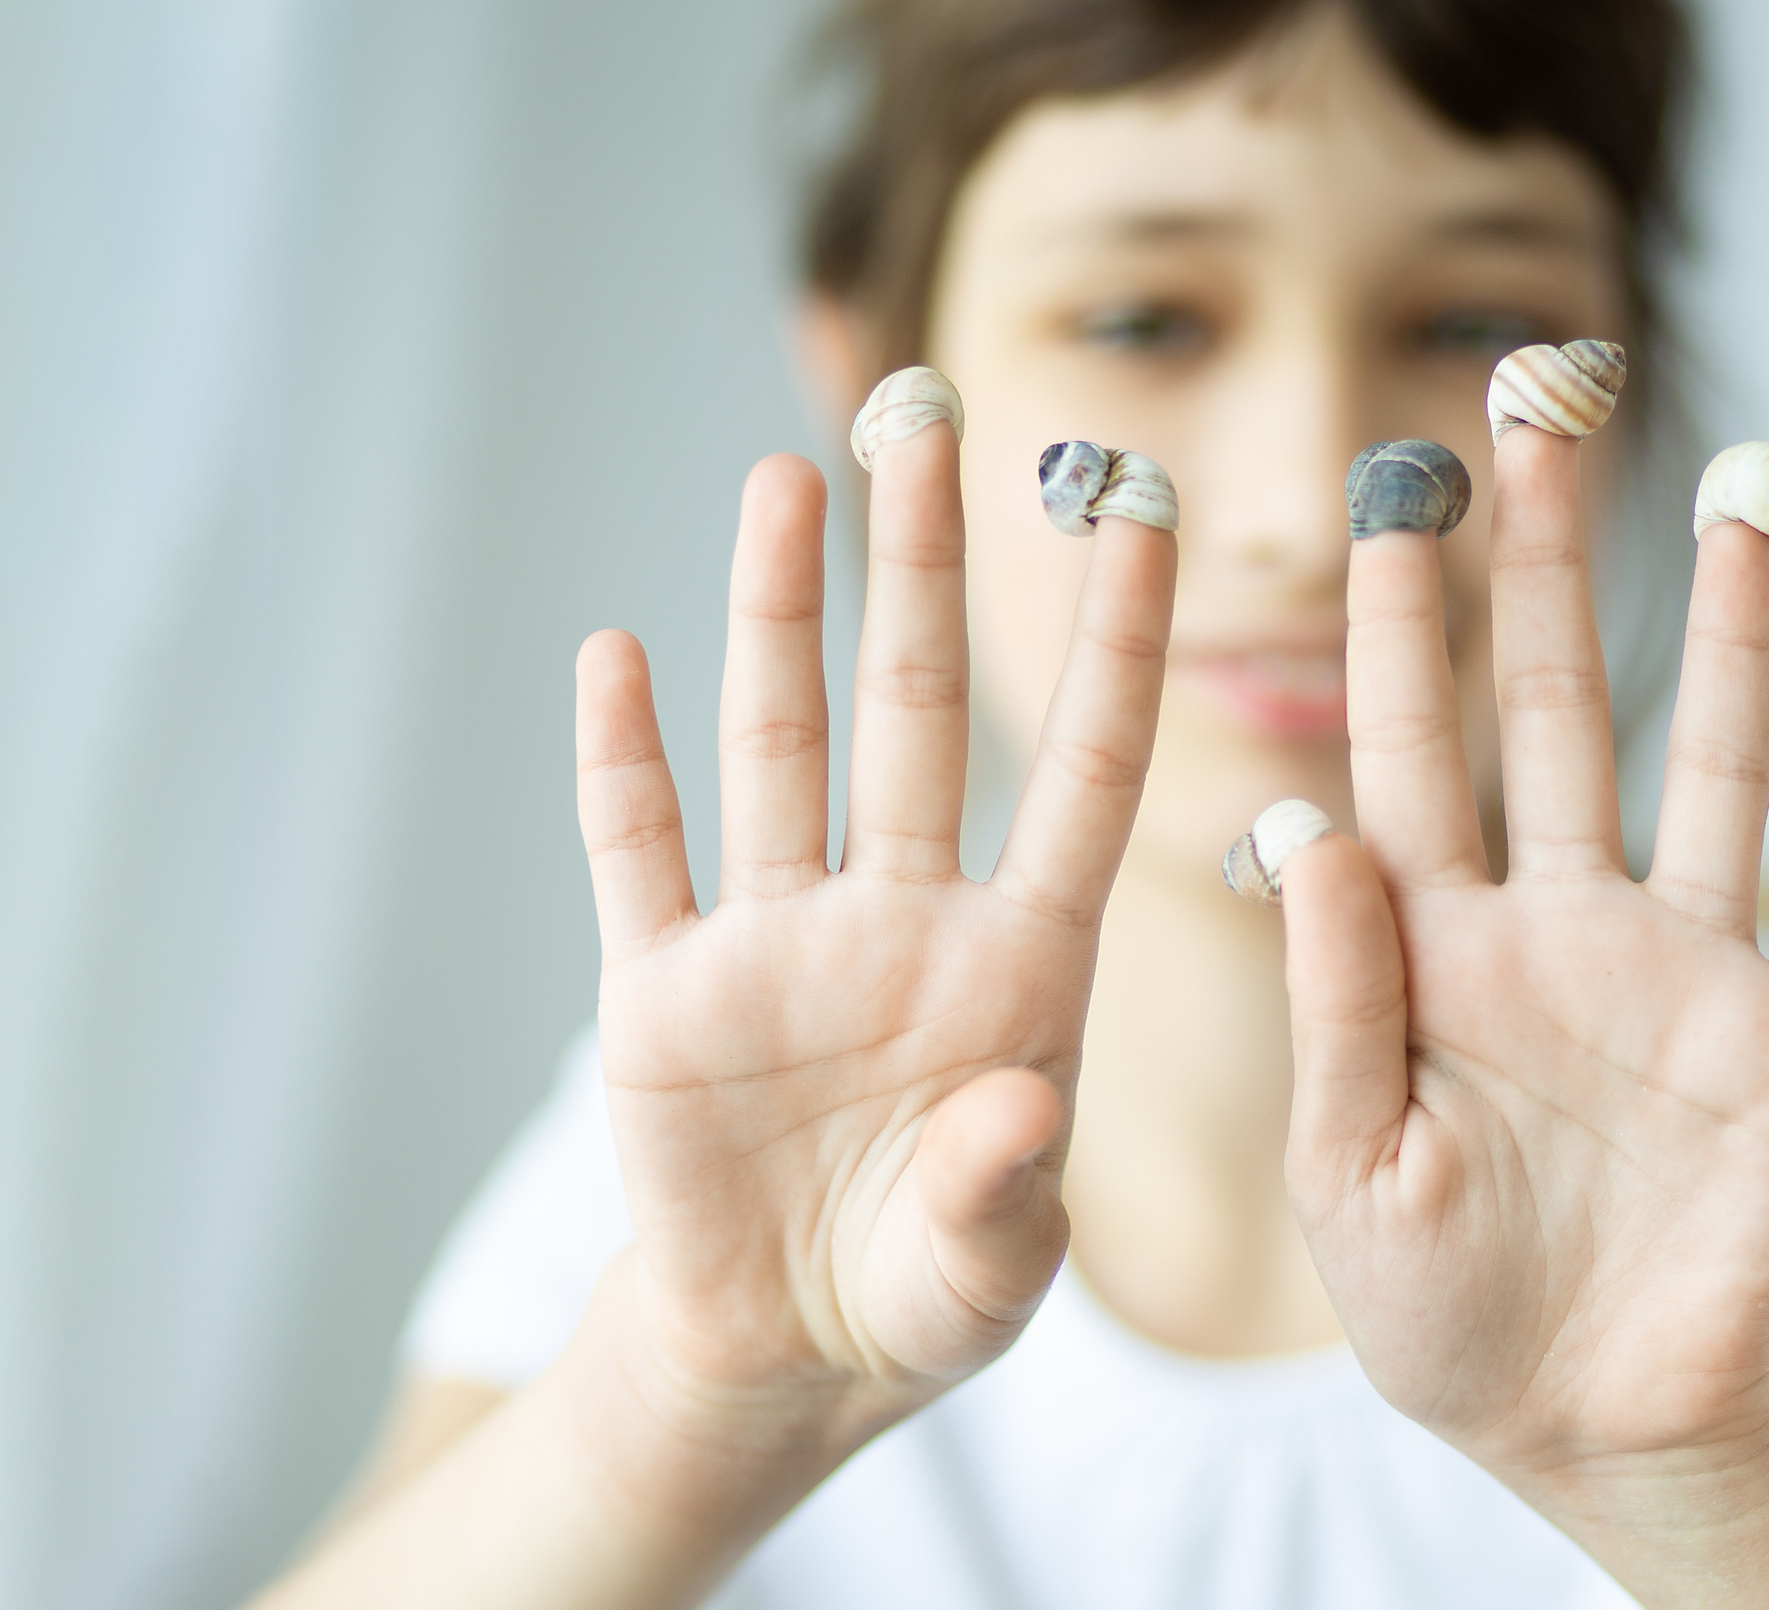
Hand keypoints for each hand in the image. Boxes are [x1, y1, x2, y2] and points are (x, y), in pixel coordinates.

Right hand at [574, 430, 1171, 1453]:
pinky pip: (639, 854)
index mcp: (1020, 964)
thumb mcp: (988, 1272)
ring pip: (784, 748)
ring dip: (777, 618)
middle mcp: (903, 918)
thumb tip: (1013, 1114)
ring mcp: (777, 942)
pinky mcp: (661, 991)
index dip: (1118, 645)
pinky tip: (618, 655)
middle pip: (922, 713)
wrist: (785, 1349)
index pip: (1087, 773)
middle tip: (926, 421)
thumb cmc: (926, 1291)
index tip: (1147, 512)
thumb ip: (1007, 1196)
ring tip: (787, 483)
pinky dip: (622, 761)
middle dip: (923, 570)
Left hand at [1273, 424, 1768, 1588]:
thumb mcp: (1348, 1170)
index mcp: (1437, 951)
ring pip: (1722, 770)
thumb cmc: (1446, 1312)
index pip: (1408, 752)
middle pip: (1559, 708)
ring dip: (1748, 639)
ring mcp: (1690, 976)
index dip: (1401, 626)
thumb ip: (1334, 1001)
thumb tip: (1298, 819)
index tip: (1391, 489)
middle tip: (1548, 402)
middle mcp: (1564, 926)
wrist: (1594, 1429)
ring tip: (1759, 494)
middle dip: (1552, 561)